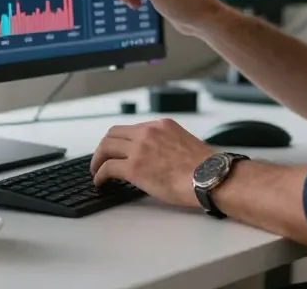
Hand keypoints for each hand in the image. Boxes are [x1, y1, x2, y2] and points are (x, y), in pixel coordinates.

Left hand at [90, 118, 213, 208]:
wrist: (209, 176)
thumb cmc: (204, 167)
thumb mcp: (184, 143)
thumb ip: (167, 144)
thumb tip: (158, 158)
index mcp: (161, 125)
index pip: (132, 128)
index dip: (120, 140)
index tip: (117, 150)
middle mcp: (148, 132)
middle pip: (113, 133)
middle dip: (104, 147)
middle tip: (101, 159)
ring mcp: (139, 148)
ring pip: (106, 147)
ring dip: (98, 159)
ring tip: (96, 171)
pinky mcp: (134, 168)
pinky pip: (108, 168)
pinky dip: (100, 175)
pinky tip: (101, 182)